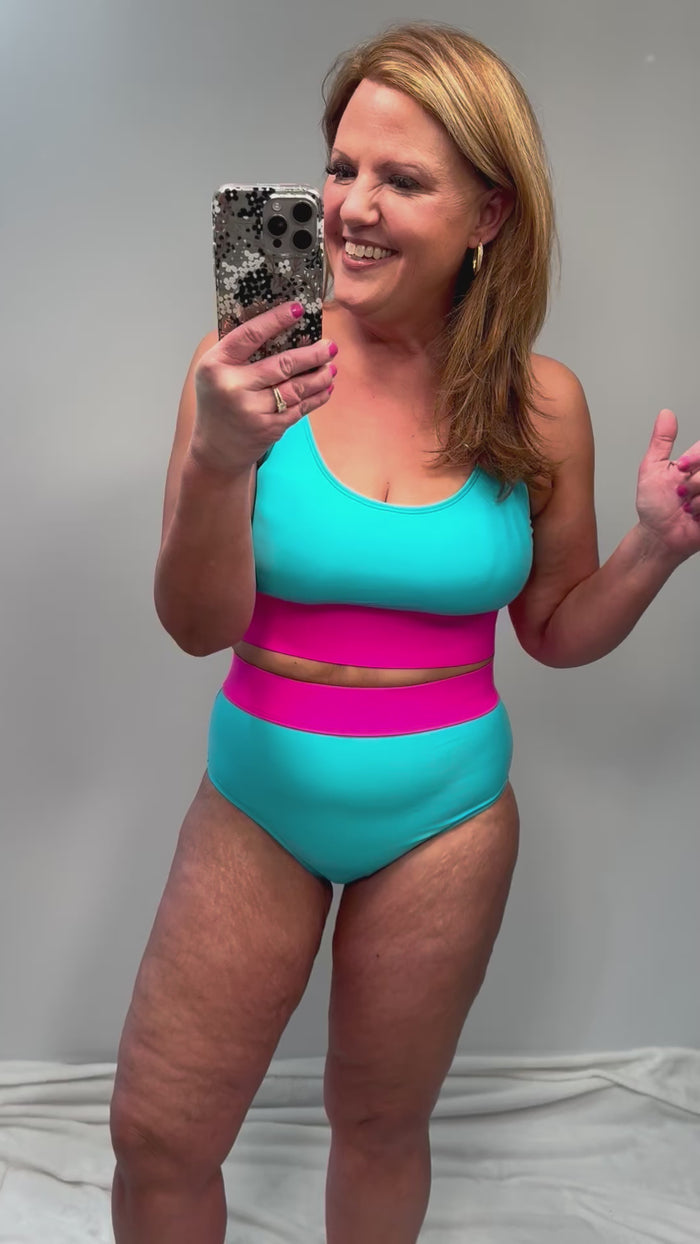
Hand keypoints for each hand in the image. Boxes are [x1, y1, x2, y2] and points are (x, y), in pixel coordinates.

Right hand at [190, 302, 336, 475]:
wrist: (216, 449)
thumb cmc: (219, 402)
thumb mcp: (215, 372)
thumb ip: (239, 352)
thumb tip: (281, 327)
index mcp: (216, 365)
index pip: (250, 335)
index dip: (276, 320)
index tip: (297, 308)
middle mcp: (233, 386)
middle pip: (282, 364)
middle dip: (312, 354)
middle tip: (330, 346)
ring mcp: (252, 410)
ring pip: (296, 388)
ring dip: (319, 376)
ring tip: (331, 366)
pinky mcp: (269, 428)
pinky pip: (299, 408)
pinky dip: (316, 397)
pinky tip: (326, 387)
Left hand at [635, 409, 699, 560]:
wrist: (657, 536)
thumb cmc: (654, 507)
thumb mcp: (652, 469)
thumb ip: (662, 441)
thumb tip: (666, 414)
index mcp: (696, 462)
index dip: (695, 458)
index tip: (681, 469)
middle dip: (695, 482)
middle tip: (681, 494)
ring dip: (699, 498)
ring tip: (687, 508)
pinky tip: (695, 516)